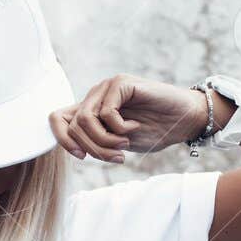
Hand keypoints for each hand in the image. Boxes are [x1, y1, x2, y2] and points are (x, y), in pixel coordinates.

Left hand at [49, 74, 208, 161]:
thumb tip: (75, 148)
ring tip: (124, 144)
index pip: (57, 119)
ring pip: (86, 120)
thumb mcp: (117, 143)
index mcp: (91, 110)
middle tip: (116, 157)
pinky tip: (134, 128)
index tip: (81, 157)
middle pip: (74, 126)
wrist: (183, 121)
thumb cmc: (153, 131)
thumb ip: (96, 142)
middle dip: (94, 149)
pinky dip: (118, 128)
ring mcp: (107, 87)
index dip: (62, 140)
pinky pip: (106, 112)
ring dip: (104, 141)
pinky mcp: (122, 83)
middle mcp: (95, 96)